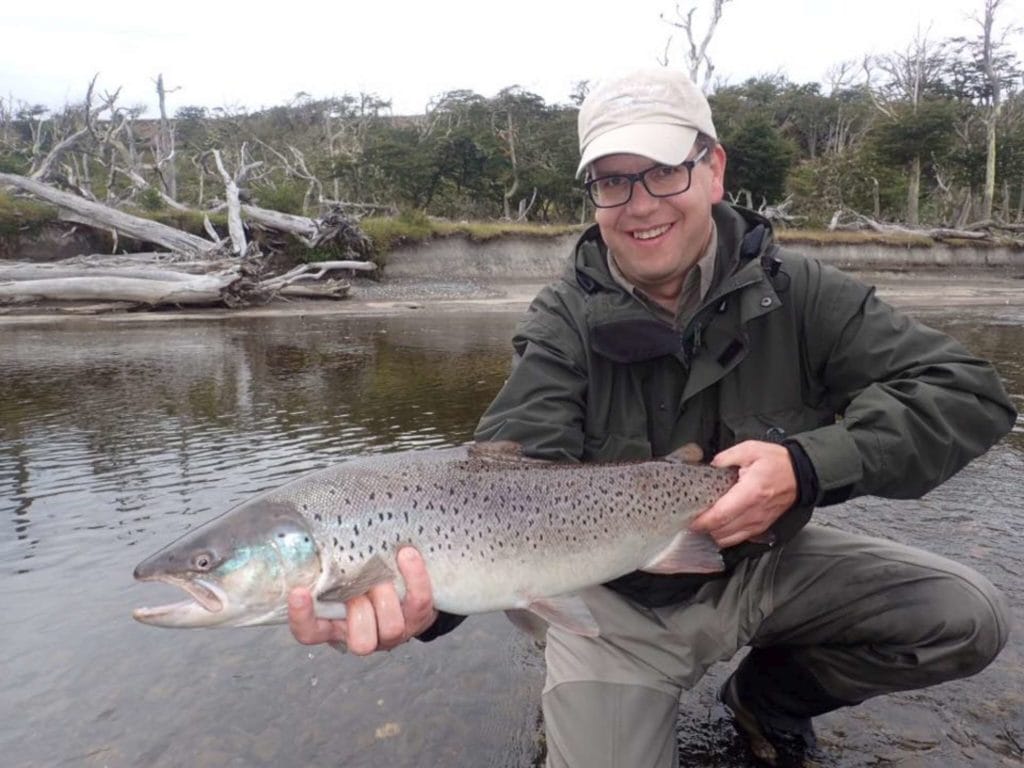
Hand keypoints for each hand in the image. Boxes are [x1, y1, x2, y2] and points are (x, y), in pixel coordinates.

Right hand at [287, 546, 437, 655]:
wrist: (403, 585)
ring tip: (384, 574)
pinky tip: (406, 554)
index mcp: (334, 623)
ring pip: (391, 627)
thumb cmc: (362, 576)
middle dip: (361, 611)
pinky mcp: (418, 618)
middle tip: (360, 588)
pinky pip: (418, 600)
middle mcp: (362, 634)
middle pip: (360, 641)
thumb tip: (312, 534)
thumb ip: (325, 565)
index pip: (309, 632)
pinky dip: (414, 575)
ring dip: (387, 596)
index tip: (299, 592)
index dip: (302, 617)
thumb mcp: (340, 573)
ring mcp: (392, 631)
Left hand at [689, 440, 796, 547]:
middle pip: (722, 531)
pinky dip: (726, 536)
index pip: (721, 515)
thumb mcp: (751, 449)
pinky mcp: (762, 527)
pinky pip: (740, 538)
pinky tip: (719, 527)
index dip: (702, 522)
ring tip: (704, 523)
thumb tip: (712, 464)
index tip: (690, 520)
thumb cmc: (777, 462)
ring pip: (730, 539)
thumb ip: (727, 456)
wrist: (801, 474)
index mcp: (750, 493)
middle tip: (692, 519)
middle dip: (704, 528)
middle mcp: (755, 512)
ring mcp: (759, 522)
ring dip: (714, 534)